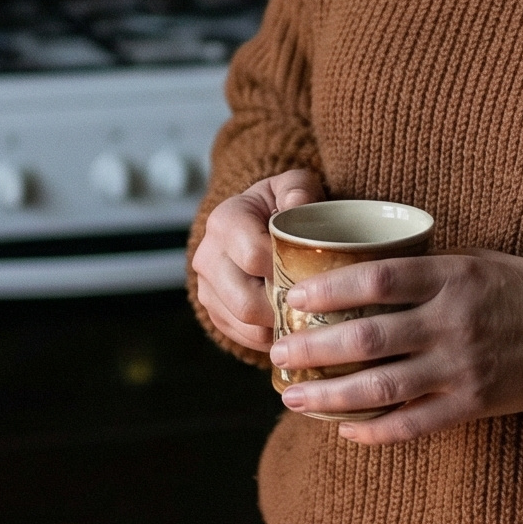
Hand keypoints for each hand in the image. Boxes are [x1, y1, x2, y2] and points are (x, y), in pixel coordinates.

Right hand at [192, 168, 323, 351]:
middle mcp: (207, 255)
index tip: (316, 276)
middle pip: (246, 301)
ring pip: (244, 323)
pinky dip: (270, 337)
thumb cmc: (281, 205)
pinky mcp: (213, 311)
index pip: (253, 257)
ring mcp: (206, 287)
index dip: (287, 272)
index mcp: (225, 220)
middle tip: (317, 308)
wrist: (255, 223)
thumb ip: (298, 188)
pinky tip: (292, 327)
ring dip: (279, 327)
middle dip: (284, 309)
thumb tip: (297, 204)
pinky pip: (241, 336)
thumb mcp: (292, 186)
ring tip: (308, 320)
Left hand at [268, 250, 522, 445]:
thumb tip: (363, 272)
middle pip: (367, 337)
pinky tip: (344, 431)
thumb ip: (427, 270)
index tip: (293, 298)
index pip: (377, 279)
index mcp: (453, 277)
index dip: (329, 289)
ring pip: (382, 387)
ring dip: (330, 395)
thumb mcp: (479, 262)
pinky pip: (415, 425)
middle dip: (313, 349)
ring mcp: (463, 367)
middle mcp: (453, 322)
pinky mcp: (474, 404)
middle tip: (276, 355)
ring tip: (293, 398)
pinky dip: (376, 432)